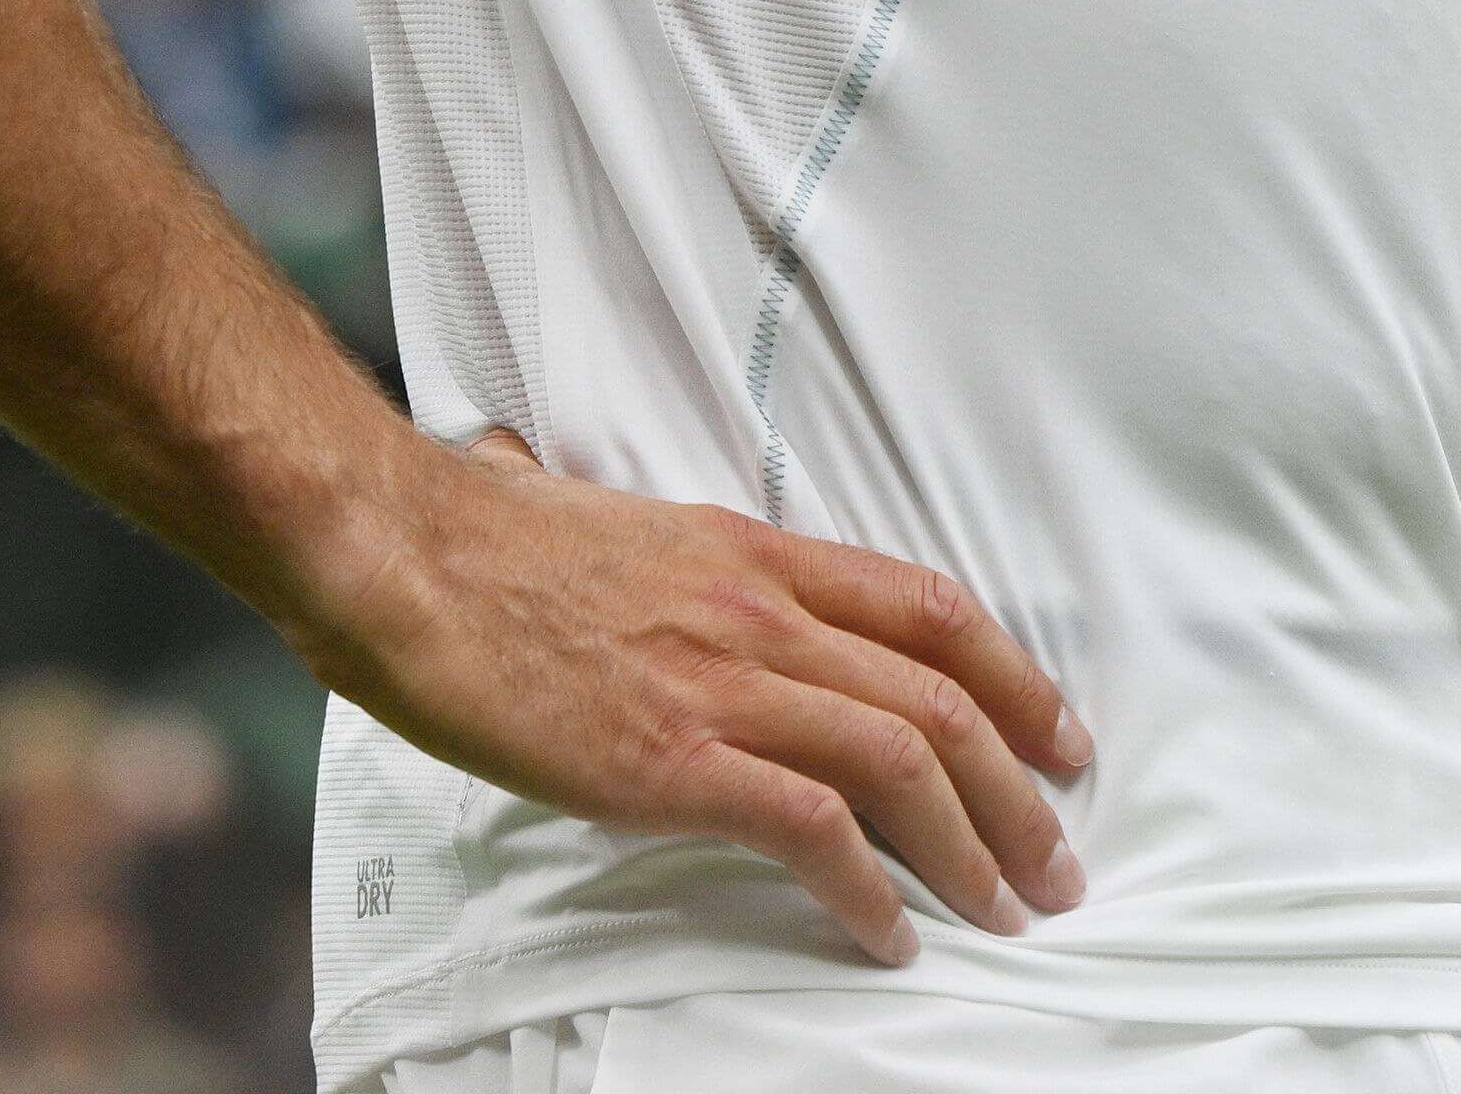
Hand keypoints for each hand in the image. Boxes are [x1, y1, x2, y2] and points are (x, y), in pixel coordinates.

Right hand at [313, 429, 1086, 963]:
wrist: (403, 556)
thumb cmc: (486, 547)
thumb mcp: (625, 529)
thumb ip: (684, 563)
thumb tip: (681, 569)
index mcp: (758, 554)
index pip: (929, 610)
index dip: (1015, 678)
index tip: (1058, 737)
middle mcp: (763, 611)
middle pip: (940, 697)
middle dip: (1019, 790)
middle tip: (1056, 861)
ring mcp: (723, 683)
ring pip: (899, 761)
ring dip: (971, 846)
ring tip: (1002, 909)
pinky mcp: (672, 759)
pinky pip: (809, 828)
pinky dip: (867, 887)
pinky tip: (888, 931)